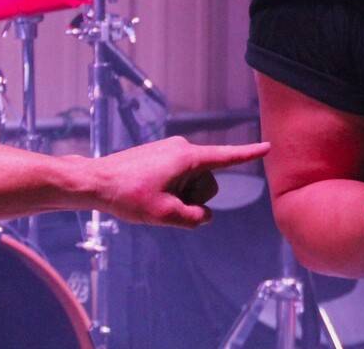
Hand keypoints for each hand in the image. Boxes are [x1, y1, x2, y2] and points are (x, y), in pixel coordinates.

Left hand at [88, 135, 270, 227]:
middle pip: (206, 180)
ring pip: (191, 180)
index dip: (249, 154)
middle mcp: (182, 148)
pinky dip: (170, 188)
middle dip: (194, 197)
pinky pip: (177, 175)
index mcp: (188, 158)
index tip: (268, 146)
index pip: (226, 157)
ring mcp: (170, 150)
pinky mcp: (159, 155)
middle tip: (165, 205)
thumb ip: (193, 217)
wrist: (94, 181)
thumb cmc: (128, 196)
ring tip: (153, 200)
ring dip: (180, 194)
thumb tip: (204, 215)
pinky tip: (148, 194)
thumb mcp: (165, 215)